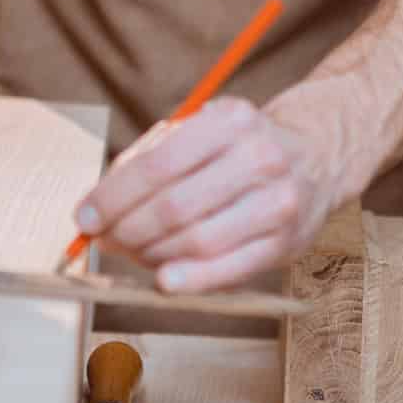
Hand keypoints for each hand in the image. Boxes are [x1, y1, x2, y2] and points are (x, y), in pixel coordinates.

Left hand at [71, 82, 357, 292]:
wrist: (318, 156)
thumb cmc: (242, 146)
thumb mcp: (204, 128)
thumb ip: (154, 156)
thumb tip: (102, 201)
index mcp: (230, 120)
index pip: (158, 165)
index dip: (114, 196)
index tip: (84, 215)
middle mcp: (258, 157)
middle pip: (174, 207)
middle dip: (127, 230)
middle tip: (104, 239)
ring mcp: (277, 201)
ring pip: (197, 240)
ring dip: (152, 255)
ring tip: (132, 254)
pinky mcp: (288, 242)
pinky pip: (232, 268)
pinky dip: (193, 280)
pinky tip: (165, 282)